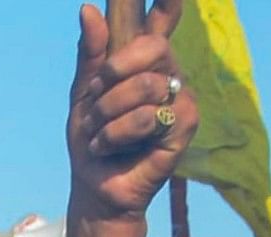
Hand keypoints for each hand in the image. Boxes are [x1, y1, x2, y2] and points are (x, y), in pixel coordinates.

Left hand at [68, 0, 192, 226]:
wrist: (95, 184)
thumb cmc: (92, 139)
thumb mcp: (83, 92)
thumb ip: (91, 52)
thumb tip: (89, 9)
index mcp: (145, 61)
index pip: (161, 22)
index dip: (168, 4)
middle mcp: (168, 73)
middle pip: (151, 48)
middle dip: (112, 76)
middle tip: (96, 100)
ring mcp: (181, 97)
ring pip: (144, 86)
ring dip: (108, 113)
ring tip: (100, 134)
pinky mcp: (186, 125)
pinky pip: (148, 116)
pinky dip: (117, 134)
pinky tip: (111, 147)